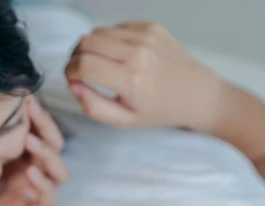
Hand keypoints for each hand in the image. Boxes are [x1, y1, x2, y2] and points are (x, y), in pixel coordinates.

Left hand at [0, 97, 68, 205]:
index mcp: (22, 154)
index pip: (44, 130)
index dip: (40, 114)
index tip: (26, 98)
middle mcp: (32, 170)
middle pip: (56, 146)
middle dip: (47, 127)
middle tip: (31, 113)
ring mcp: (33, 193)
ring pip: (59, 172)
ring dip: (48, 154)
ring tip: (29, 143)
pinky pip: (49, 200)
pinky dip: (44, 185)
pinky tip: (30, 172)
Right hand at [66, 23, 222, 133]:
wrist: (194, 93)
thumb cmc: (157, 111)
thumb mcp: (124, 121)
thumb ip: (94, 107)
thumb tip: (73, 85)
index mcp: (131, 80)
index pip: (85, 65)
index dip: (70, 71)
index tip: (71, 79)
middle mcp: (138, 53)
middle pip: (87, 42)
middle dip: (75, 56)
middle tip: (78, 71)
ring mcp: (145, 36)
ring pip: (98, 31)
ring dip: (90, 47)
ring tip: (96, 64)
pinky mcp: (151, 26)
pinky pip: (116, 28)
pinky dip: (109, 41)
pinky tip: (118, 56)